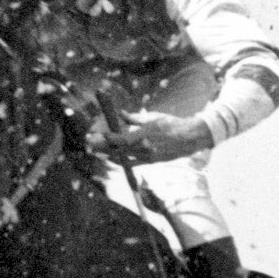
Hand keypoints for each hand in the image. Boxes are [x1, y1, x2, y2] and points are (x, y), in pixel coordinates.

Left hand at [88, 111, 207, 165]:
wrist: (189, 138)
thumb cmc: (171, 124)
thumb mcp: (152, 118)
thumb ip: (135, 118)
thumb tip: (121, 114)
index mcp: (144, 134)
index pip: (120, 138)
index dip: (107, 138)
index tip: (96, 135)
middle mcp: (144, 148)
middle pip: (118, 149)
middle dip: (102, 147)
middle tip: (89, 143)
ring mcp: (148, 156)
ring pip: (123, 157)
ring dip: (108, 154)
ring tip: (97, 151)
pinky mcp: (151, 162)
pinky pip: (133, 163)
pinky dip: (122, 160)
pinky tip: (112, 158)